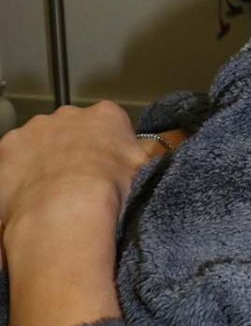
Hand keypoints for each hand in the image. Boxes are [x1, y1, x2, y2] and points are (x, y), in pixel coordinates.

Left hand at [0, 102, 163, 242]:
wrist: (65, 212)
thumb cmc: (107, 192)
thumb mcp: (144, 171)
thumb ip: (148, 154)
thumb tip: (161, 149)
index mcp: (107, 115)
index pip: (107, 124)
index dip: (105, 148)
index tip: (103, 168)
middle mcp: (70, 113)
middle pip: (70, 129)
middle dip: (70, 149)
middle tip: (74, 182)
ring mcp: (36, 128)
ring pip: (39, 141)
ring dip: (41, 160)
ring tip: (47, 193)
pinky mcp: (8, 146)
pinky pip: (11, 158)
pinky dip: (16, 172)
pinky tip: (25, 195)